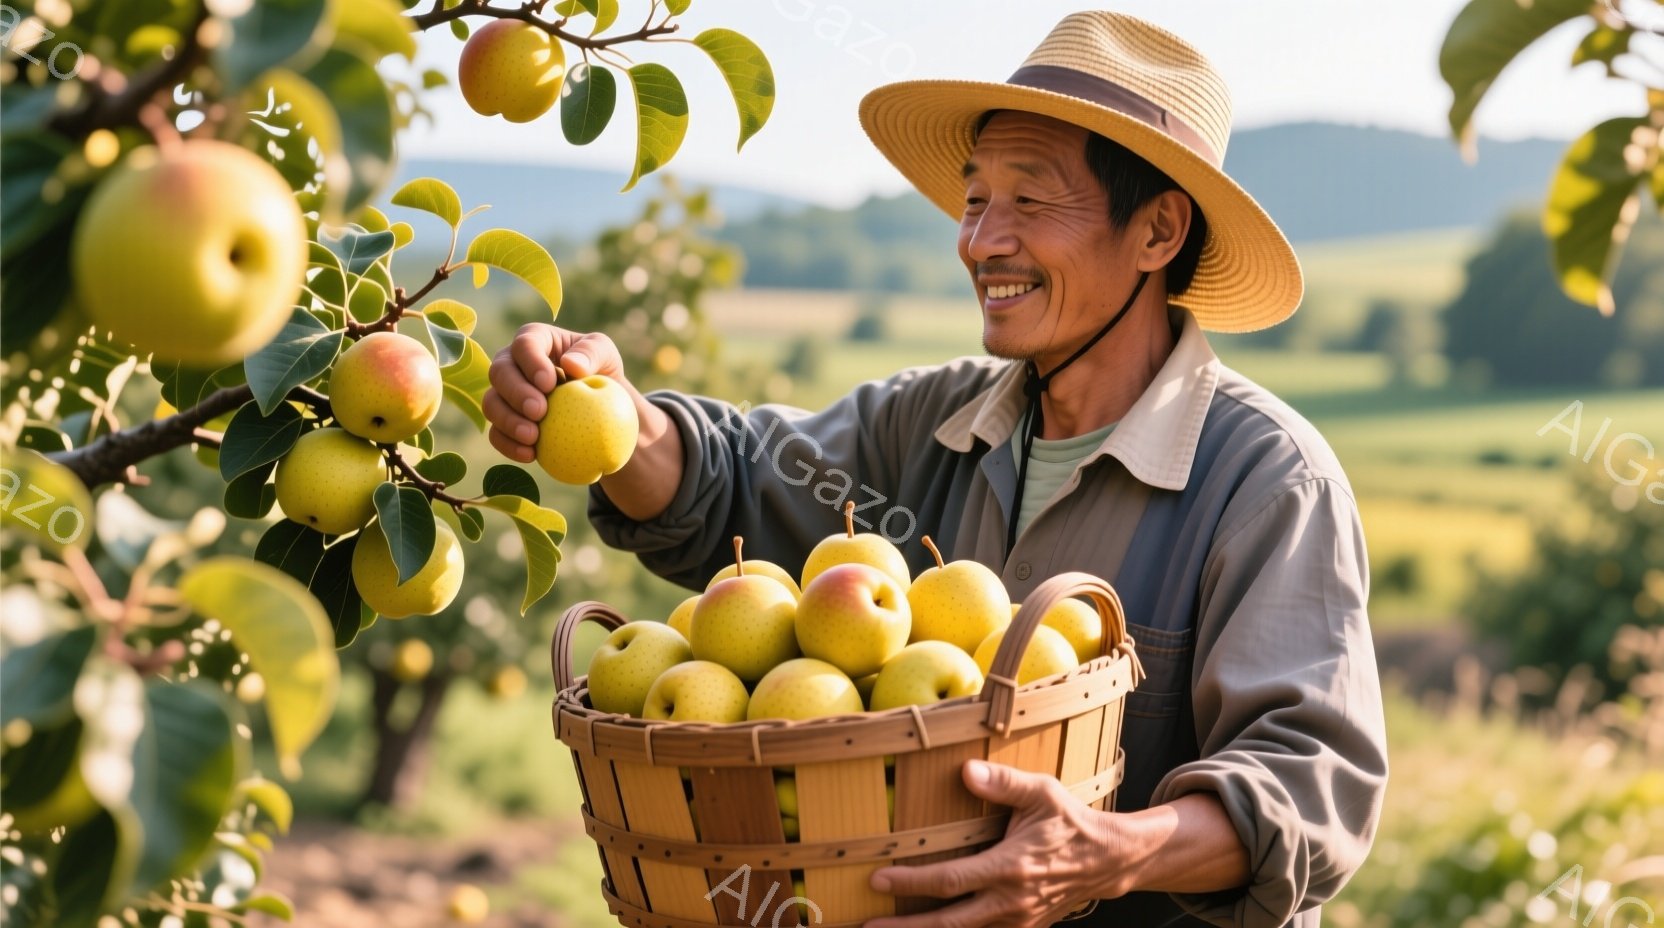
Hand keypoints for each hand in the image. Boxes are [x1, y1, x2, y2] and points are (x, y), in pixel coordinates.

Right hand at [483, 323, 629, 463]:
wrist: (601, 409)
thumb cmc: (602, 374)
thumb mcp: (608, 355)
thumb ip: (593, 352)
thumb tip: (571, 364)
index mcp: (535, 341)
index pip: (525, 343)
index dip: (531, 362)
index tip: (549, 384)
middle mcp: (512, 363)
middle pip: (499, 372)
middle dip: (515, 392)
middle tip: (539, 411)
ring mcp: (505, 394)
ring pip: (491, 404)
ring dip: (508, 421)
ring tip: (533, 437)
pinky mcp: (505, 423)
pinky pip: (497, 435)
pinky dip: (509, 446)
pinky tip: (530, 455)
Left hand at [865, 760, 1124, 927]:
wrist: (1109, 861)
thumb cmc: (1071, 822)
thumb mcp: (1043, 793)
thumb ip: (1004, 783)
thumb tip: (966, 771)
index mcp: (1010, 867)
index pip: (951, 880)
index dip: (911, 883)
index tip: (877, 880)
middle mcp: (1011, 901)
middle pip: (949, 923)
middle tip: (867, 927)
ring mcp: (1018, 921)